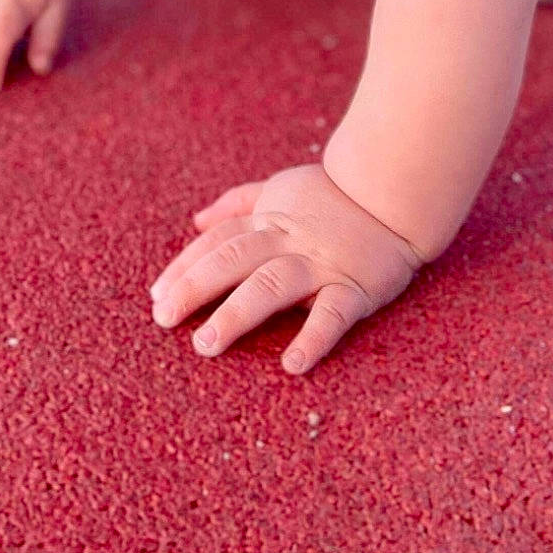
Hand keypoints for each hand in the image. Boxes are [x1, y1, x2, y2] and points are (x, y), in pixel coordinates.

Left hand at [149, 164, 422, 374]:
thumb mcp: (280, 188)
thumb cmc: (334, 195)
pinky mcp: (355, 286)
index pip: (219, 240)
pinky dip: (312, 338)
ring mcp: (321, 263)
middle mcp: (289, 238)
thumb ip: (238, 204)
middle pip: (233, 258)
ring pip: (271, 285)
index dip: (185, 266)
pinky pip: (332, 314)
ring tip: (206, 345)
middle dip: (195, 287)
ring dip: (236, 314)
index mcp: (270, 218)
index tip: (157, 295)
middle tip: (163, 320)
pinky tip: (292, 365)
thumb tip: (195, 219)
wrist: (396, 191)